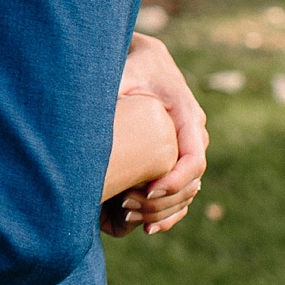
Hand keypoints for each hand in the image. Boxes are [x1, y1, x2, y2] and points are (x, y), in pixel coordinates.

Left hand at [102, 32, 206, 239]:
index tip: (146, 192)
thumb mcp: (119, 73)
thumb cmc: (128, 65)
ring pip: (188, 192)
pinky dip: (166, 212)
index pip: (193, 158)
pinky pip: (181, 192)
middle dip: (161, 202)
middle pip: (192, 182)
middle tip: (126, 209)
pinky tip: (143, 227)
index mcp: (186, 115)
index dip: (174, 181)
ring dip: (162, 211)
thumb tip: (91, 111)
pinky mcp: (177, 157)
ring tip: (127, 216)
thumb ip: (114, 90)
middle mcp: (193, 133)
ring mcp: (188, 147)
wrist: (140, 58)